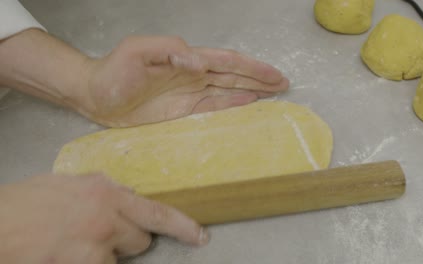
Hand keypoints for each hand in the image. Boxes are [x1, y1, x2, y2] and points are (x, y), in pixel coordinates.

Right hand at [0, 173, 207, 263]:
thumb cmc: (28, 202)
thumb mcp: (70, 183)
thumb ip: (103, 189)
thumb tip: (126, 196)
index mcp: (106, 192)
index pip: (156, 212)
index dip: (183, 226)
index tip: (200, 236)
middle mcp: (107, 218)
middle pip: (141, 240)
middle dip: (128, 240)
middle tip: (101, 234)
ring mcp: (96, 246)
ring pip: (119, 259)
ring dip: (105, 255)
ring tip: (76, 244)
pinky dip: (90, 263)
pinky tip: (68, 254)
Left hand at [77, 36, 288, 126]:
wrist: (95, 95)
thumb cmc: (114, 71)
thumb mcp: (137, 52)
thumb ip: (168, 50)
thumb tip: (199, 63)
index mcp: (187, 58)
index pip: (227, 61)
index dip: (252, 67)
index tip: (274, 74)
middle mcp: (194, 75)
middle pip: (234, 75)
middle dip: (259, 78)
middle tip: (284, 83)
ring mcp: (190, 93)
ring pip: (228, 90)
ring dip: (251, 91)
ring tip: (274, 94)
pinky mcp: (183, 110)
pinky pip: (213, 107)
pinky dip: (232, 106)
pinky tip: (247, 105)